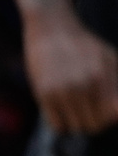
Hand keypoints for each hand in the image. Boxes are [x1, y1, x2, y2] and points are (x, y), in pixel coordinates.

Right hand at [24, 14, 117, 133]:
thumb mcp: (109, 59)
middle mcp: (83, 84)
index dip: (110, 118)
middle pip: (94, 126)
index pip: (112, 116)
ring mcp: (62, 90)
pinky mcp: (44, 93)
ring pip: (75, 128)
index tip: (104, 112)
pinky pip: (57, 125)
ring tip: (73, 108)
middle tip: (87, 110)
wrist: (51, 28)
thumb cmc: (83, 45)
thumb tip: (116, 110)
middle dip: (93, 122)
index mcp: (102, 76)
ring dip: (76, 122)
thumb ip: (116, 85)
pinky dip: (61, 123)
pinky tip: (61, 110)